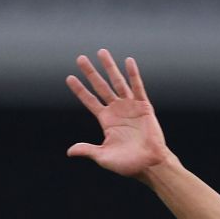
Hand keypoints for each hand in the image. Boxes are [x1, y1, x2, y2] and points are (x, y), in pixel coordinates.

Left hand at [65, 49, 170, 178]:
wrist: (150, 165)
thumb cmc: (128, 165)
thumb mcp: (104, 157)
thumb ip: (88, 150)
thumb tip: (69, 151)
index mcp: (106, 121)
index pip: (90, 101)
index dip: (80, 90)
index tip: (69, 77)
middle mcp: (117, 110)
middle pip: (100, 86)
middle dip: (90, 73)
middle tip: (80, 58)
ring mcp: (130, 107)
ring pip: (117, 82)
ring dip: (110, 67)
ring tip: (101, 52)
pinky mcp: (144, 106)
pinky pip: (138, 87)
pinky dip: (133, 74)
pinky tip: (128, 61)